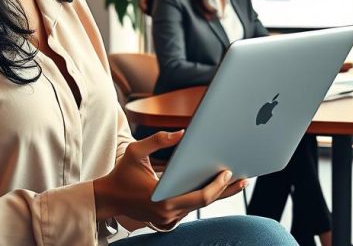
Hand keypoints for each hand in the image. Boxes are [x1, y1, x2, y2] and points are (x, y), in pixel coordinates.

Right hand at [93, 130, 245, 227]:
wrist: (108, 199)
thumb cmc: (122, 174)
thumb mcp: (136, 152)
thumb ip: (157, 140)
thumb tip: (182, 133)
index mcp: (162, 200)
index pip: (199, 197)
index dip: (217, 186)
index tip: (228, 173)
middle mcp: (168, 214)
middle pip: (205, 203)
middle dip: (226, 190)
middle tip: (244, 178)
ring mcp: (169, 220)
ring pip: (199, 206)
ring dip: (216, 193)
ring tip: (236, 180)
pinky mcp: (169, 220)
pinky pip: (190, 207)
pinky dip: (203, 196)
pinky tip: (216, 185)